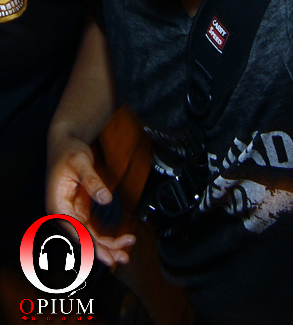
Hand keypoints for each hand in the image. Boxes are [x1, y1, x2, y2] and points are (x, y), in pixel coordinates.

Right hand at [46, 136, 135, 266]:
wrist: (65, 144)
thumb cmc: (68, 152)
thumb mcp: (81, 162)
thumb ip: (93, 181)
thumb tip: (106, 198)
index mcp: (58, 205)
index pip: (75, 231)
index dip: (90, 246)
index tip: (105, 256)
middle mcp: (63, 214)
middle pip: (83, 239)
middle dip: (102, 251)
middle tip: (121, 258)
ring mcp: (72, 214)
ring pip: (89, 237)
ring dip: (106, 247)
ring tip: (124, 254)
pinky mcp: (81, 211)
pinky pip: (93, 229)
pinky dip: (106, 237)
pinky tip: (120, 240)